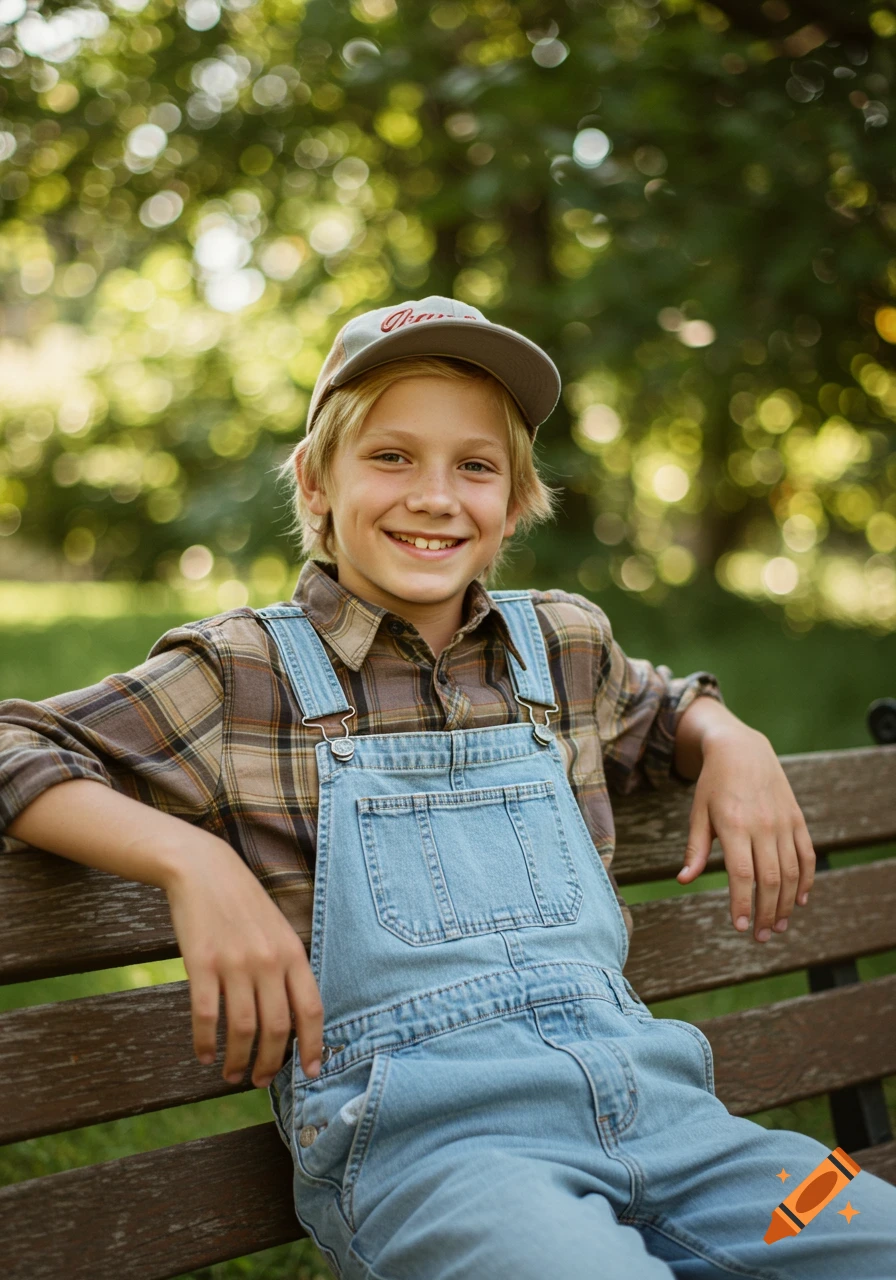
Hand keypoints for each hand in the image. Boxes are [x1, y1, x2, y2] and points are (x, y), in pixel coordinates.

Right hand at [162, 834, 323, 1086]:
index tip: (311, 1072)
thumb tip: (293, 1017)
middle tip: (261, 1081)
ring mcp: (235, 962)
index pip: (311, 1009)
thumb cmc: (243, 903)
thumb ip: (287, 967)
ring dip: (239, 1060)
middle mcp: (268, 960)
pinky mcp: (201, 963)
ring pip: (243, 1029)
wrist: (204, 870)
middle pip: (277, 1028)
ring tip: (232, 1074)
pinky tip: (205, 1054)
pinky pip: (207, 1016)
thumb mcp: (278, 930)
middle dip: (271, 1064)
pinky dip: (206, 1042)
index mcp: (292, 953)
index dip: (313, 1046)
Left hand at [676, 725, 815, 942]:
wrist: (742, 749)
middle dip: (766, 913)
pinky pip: (806, 856)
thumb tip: (684, 880)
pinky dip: (806, 880)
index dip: (742, 904)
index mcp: (733, 825)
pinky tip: (799, 900)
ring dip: (787, 903)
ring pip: (790, 872)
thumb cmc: (714, 784)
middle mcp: (762, 825)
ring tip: (779, 926)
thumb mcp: (698, 813)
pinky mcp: (797, 819)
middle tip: (762, 937)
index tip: (740, 928)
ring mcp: (783, 822)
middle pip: (769, 879)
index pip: (741, 874)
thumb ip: (695, 849)